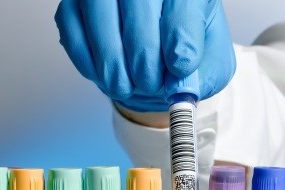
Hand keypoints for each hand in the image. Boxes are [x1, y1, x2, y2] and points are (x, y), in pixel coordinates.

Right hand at [55, 0, 235, 112]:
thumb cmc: (182, 48)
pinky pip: (74, 30)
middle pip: (139, 3)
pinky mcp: (75, 4)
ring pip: (101, 12)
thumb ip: (203, 75)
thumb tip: (182, 86)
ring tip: (126, 85)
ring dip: (113, 59)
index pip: (183, 3)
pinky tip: (106, 75)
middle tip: (149, 83)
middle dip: (143, 53)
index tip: (180, 67)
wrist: (156, 51)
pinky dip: (89, 61)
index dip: (180, 37)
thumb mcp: (209, 65)